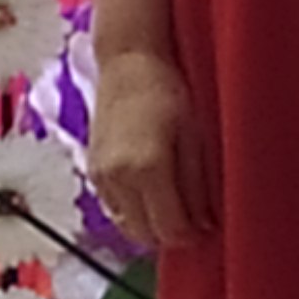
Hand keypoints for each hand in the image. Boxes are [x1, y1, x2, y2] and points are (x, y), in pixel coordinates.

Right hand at [86, 42, 215, 247]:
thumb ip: (197, 184)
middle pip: (146, 234)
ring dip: (151, 226)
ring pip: (128, 227)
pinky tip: (152, 197)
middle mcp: (119, 177)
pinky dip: (133, 213)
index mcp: (149, 167)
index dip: (191, 235)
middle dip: (172, 235)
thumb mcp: (194, 135)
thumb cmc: (167, 90)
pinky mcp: (92, 171)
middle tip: (193, 222)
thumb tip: (204, 223)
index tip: (207, 228)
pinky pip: (114, 211)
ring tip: (174, 209)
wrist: (127, 63)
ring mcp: (101, 176)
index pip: (170, 228)